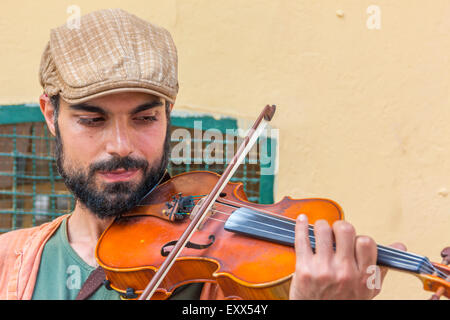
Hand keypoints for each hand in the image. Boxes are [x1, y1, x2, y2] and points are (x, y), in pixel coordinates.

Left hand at [289, 214, 405, 299]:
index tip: (352, 241)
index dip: (358, 237)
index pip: (366, 242)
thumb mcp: (368, 290)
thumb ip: (381, 267)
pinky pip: (301, 240)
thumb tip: (400, 245)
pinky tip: (302, 219)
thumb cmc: (343, 302)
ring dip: (321, 225)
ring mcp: (323, 270)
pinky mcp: (304, 269)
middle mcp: (345, 273)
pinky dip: (300, 225)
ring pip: (323, 230)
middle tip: (335, 232)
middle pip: (345, 230)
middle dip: (339, 226)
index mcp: (364, 277)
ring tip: (320, 230)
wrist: (319, 319)